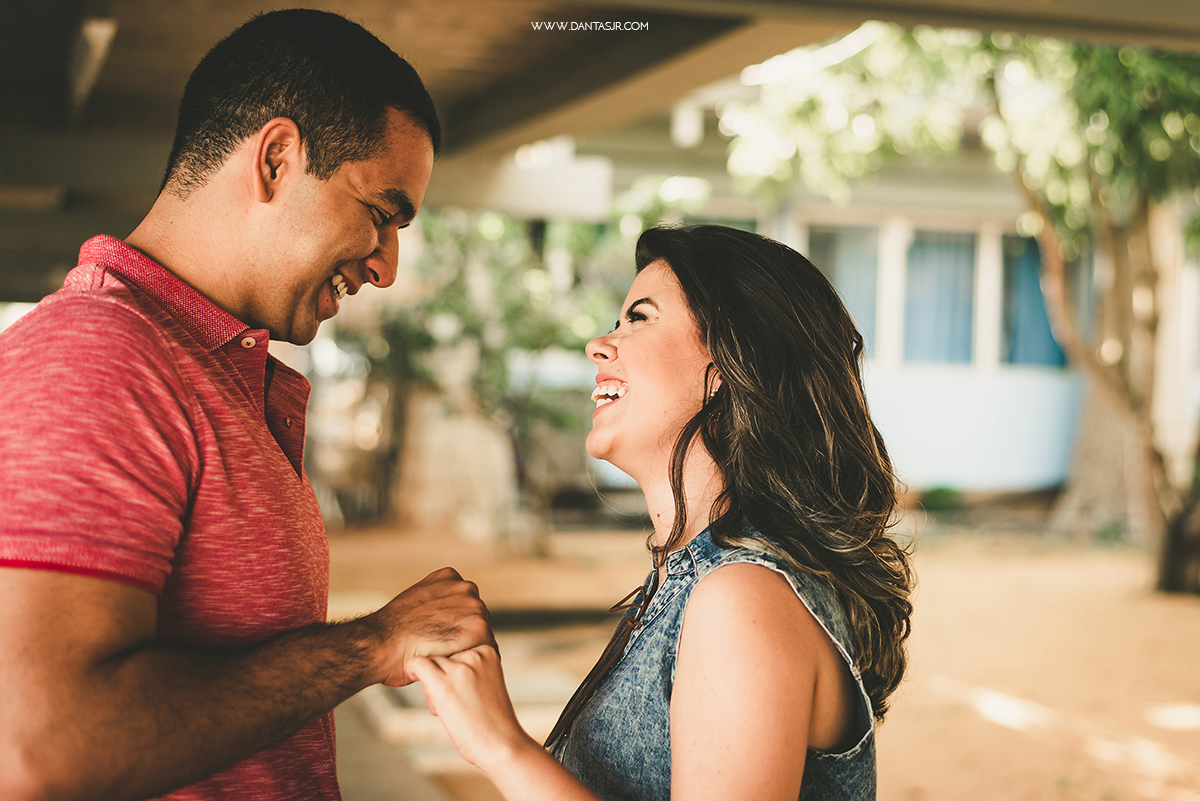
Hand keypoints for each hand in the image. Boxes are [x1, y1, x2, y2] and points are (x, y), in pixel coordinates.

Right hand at [365, 567, 493, 686]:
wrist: (381, 644)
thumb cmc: (391, 633)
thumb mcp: (414, 603)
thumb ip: (435, 605)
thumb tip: (442, 618)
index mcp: (448, 577)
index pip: (465, 604)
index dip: (455, 626)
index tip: (442, 640)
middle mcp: (464, 587)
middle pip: (477, 618)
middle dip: (464, 637)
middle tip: (446, 656)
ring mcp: (473, 605)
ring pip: (483, 635)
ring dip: (470, 650)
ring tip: (450, 665)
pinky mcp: (478, 627)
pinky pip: (487, 650)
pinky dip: (474, 663)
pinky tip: (456, 670)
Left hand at [410, 644, 536, 773]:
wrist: (501, 744)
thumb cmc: (493, 720)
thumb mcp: (487, 683)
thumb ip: (470, 668)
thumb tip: (439, 661)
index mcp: (488, 650)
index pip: (457, 650)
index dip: (456, 671)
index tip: (469, 692)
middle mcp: (474, 654)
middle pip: (443, 656)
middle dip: (444, 677)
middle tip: (459, 703)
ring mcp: (459, 668)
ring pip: (431, 663)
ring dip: (433, 683)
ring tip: (450, 707)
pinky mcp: (442, 683)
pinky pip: (417, 665)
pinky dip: (413, 672)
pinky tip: (425, 689)